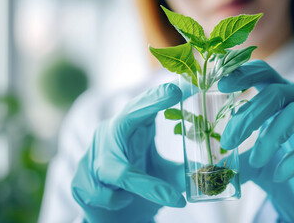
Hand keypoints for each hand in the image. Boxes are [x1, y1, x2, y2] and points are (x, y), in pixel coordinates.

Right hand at [71, 83, 185, 222]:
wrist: (111, 219)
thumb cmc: (137, 189)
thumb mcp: (162, 177)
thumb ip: (181, 172)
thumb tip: (213, 172)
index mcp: (130, 131)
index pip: (144, 108)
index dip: (160, 95)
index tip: (182, 84)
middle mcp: (109, 136)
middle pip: (126, 118)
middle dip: (149, 104)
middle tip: (173, 92)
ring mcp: (92, 157)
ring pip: (118, 169)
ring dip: (146, 185)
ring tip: (168, 198)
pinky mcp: (80, 183)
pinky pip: (105, 193)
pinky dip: (119, 201)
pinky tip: (123, 201)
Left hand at [218, 60, 293, 221]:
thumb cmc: (279, 169)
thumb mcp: (252, 159)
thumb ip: (235, 153)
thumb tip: (208, 158)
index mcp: (285, 98)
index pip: (266, 74)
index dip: (245, 73)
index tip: (221, 84)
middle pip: (278, 92)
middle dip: (249, 115)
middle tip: (228, 140)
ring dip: (270, 137)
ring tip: (255, 160)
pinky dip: (291, 160)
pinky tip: (279, 175)